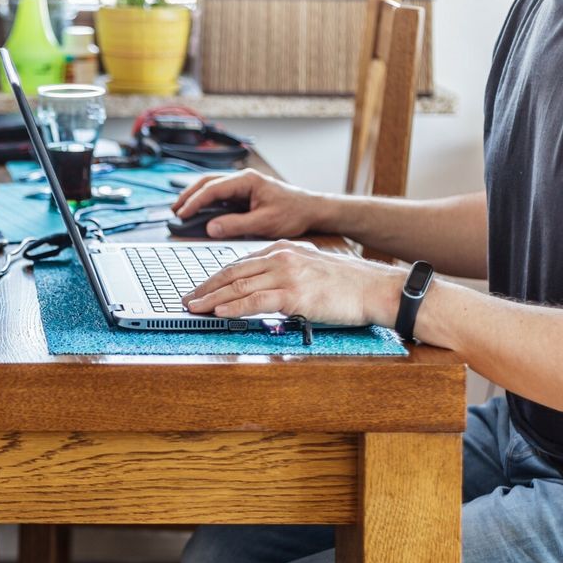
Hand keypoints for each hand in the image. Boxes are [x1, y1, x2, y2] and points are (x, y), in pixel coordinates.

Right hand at [172, 169, 326, 239]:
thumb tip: (211, 228)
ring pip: (211, 186)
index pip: (213, 188)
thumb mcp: (264, 223)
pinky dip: (205, 201)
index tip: (181, 214)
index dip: (195, 202)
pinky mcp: (244, 193)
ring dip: (195, 196)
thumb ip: (236, 225)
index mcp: (247, 181)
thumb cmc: (293, 213)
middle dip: (188, 195)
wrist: (311, 210)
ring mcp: (243, 185)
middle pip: (207, 182)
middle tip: (174, 211)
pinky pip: (219, 194)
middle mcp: (243, 179)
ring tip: (180, 210)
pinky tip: (198, 211)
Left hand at [182, 241, 404, 326]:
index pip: (241, 263)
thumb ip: (287, 271)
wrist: (375, 288)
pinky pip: (255, 301)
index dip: (217, 278)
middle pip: (233, 272)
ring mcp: (287, 275)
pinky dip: (233, 308)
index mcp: (284, 249)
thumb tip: (264, 288)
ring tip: (193, 308)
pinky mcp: (294, 294)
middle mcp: (282, 257)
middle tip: (187, 299)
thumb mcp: (311, 267)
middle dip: (206, 288)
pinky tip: (218, 313)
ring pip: (239, 286)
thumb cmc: (348, 284)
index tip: (201, 289)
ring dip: (211, 299)